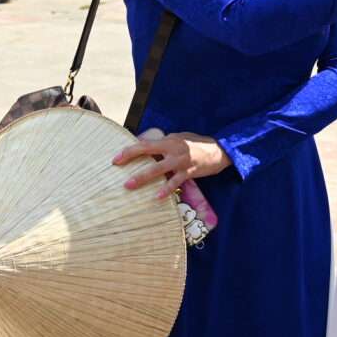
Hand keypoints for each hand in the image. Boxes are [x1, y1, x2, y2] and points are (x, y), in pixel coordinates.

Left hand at [115, 127, 230, 191]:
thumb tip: (147, 149)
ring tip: (129, 185)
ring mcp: (181, 161)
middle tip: (116, 167)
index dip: (129, 150)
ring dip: (142, 177)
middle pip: (147, 153)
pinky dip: (166, 189)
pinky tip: (158, 197)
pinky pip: (175, 182)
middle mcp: (173, 149)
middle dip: (130, 159)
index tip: (116, 158)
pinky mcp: (189, 172)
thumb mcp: (180, 138)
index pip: (145, 143)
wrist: (219, 150)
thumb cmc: (197, 144)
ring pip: (158, 169)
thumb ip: (165, 144)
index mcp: (169, 140)